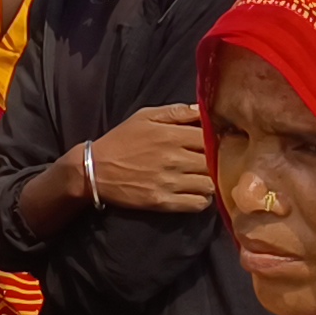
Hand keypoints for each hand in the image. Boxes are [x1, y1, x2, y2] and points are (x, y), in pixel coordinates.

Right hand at [91, 104, 213, 212]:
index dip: (220, 140)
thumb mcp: (144, 117)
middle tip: (218, 162)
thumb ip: (176, 112)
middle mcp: (173, 159)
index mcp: (170, 136)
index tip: (221, 142)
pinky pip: (198, 204)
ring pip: (210, 184)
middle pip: (214, 163)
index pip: (210, 138)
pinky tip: (196, 192)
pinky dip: (203, 199)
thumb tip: (203, 110)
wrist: (95, 170)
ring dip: (211, 181)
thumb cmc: (121, 141)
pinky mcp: (164, 202)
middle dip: (219, 162)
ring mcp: (169, 183)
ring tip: (206, 177)